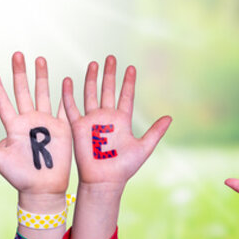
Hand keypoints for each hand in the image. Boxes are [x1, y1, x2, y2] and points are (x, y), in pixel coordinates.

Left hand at [0, 52, 70, 198]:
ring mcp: (45, 123)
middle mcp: (28, 121)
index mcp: (13, 127)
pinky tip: (67, 80)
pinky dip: (66, 94)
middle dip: (21, 73)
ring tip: (40, 59)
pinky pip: (64, 108)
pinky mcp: (61, 129)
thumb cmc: (19, 178)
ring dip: (42, 77)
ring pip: (43, 94)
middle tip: (17, 54)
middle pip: (23, 91)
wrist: (42, 190)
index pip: (3, 102)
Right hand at [62, 55, 170, 186]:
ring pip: (90, 94)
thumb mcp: (143, 148)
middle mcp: (107, 117)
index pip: (126, 96)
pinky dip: (69, 94)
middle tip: (110, 58)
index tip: (131, 67)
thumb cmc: (124, 168)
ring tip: (93, 64)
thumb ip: (155, 132)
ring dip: (91, 79)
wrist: (104, 181)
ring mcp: (92, 121)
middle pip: (108, 90)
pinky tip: (68, 80)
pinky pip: (72, 107)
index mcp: (122, 120)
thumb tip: (170, 117)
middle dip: (109, 74)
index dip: (128, 82)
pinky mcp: (78, 127)